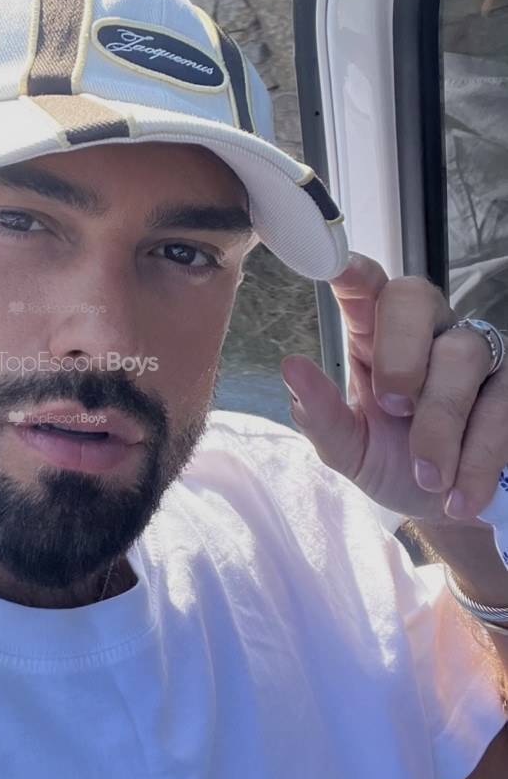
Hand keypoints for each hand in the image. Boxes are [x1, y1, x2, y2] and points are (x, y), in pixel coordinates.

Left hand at [280, 252, 507, 527]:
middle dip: (400, 352)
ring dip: (441, 425)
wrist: (449, 511)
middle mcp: (427, 331)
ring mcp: (478, 353)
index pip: (366, 288)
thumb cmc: (393, 463)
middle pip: (415, 297)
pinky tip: (459, 496)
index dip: (353, 271)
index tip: (336, 267)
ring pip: (463, 354)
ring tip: (429, 477)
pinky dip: (479, 459)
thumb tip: (291, 367)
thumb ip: (320, 414)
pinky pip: (504, 405)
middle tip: (394, 407)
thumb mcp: (350, 449)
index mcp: (375, 336)